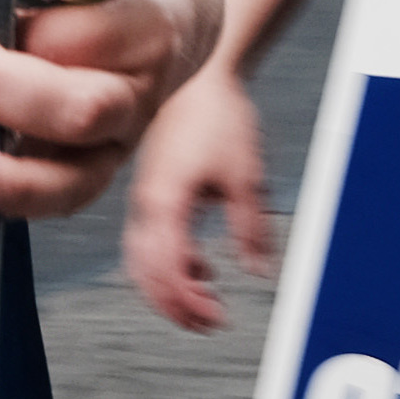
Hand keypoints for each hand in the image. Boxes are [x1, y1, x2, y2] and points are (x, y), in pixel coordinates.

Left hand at [0, 0, 217, 225]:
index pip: (89, 38)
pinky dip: (9, 200)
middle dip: (2, 88)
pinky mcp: (94, 168)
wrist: (177, 6)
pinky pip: (57, 199)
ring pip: (73, 177)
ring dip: (8, 176)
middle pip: (82, 110)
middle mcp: (141, 90)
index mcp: (149, 23)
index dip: (24, 32)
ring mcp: (120, 140)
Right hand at [116, 70, 272, 335]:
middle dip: (174, 306)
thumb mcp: (247, 176)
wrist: (200, 76)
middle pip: (144, 274)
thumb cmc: (218, 115)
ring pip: (141, 261)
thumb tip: (258, 269)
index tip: (217, 317)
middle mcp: (146, 205)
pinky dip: (171, 264)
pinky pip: (149, 242)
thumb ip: (251, 228)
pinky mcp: (151, 192)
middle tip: (209, 322)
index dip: (188, 303)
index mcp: (164, 202)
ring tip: (204, 301)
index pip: (165, 271)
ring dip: (170, 287)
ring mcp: (145, 199)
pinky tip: (201, 266)